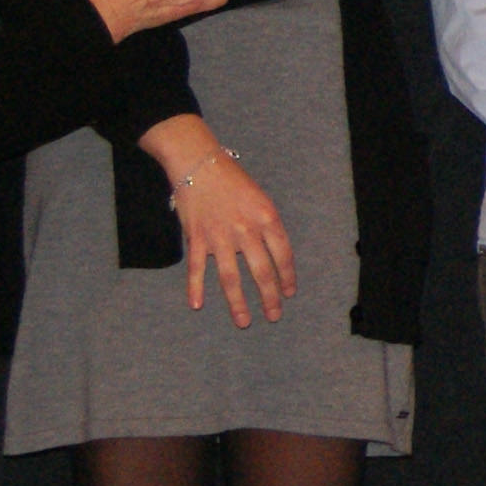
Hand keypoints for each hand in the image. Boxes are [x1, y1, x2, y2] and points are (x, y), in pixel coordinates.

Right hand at [140, 120, 291, 326]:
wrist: (198, 164)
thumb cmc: (232, 179)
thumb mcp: (261, 198)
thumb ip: (267, 226)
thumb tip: (275, 254)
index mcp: (267, 218)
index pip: (283, 255)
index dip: (288, 277)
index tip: (289, 293)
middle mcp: (246, 230)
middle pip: (262, 272)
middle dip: (270, 298)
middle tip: (274, 316)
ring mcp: (220, 237)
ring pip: (231, 278)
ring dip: (238, 303)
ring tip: (245, 321)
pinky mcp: (197, 238)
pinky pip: (198, 268)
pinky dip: (195, 288)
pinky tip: (197, 305)